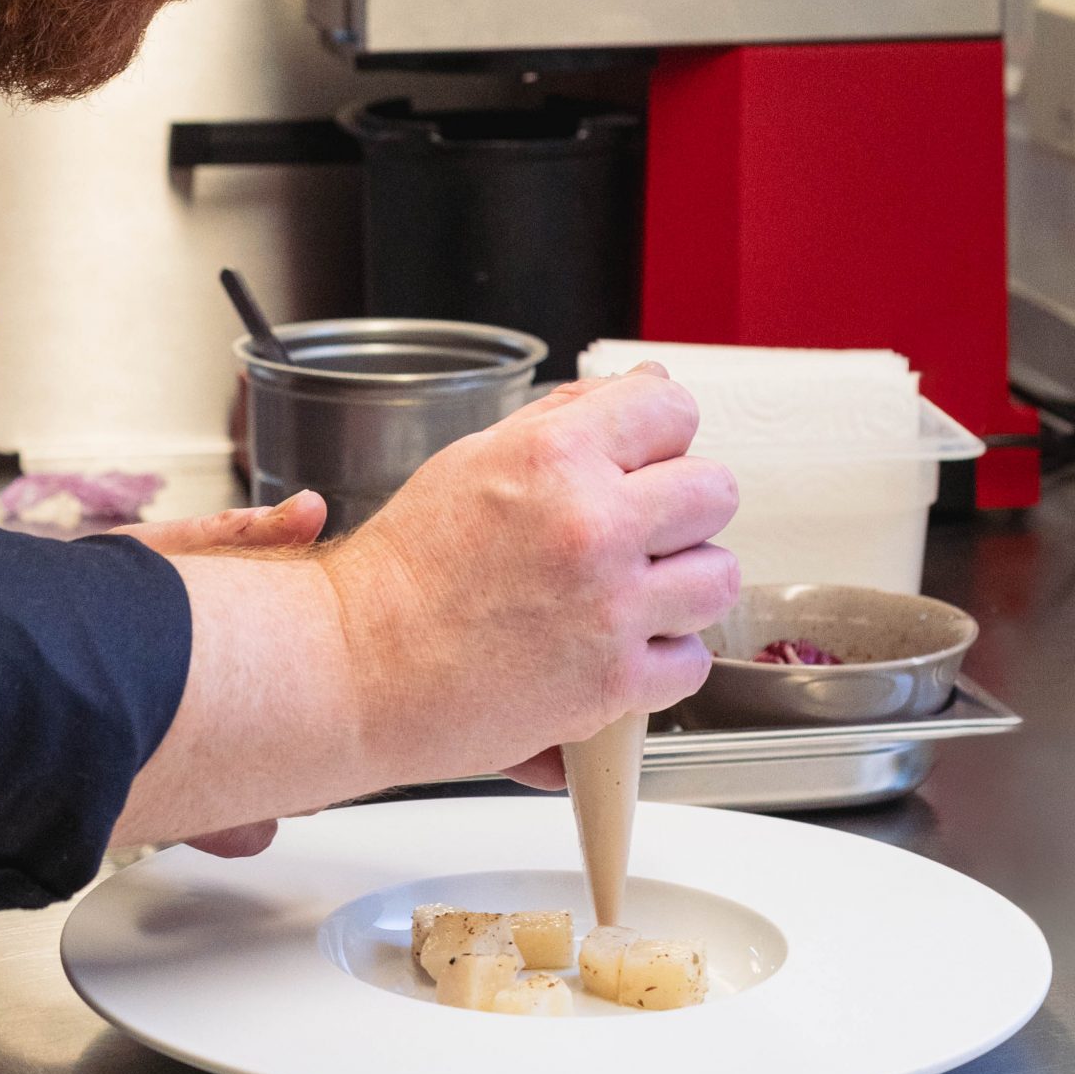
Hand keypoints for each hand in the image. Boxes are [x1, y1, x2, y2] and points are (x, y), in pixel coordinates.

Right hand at [112, 365, 738, 851]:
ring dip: (682, 588)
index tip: (644, 462)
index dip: (660, 438)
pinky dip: (661, 663)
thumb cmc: (402, 571)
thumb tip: (645, 389)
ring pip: (718, 578)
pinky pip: (692, 661)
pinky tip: (613, 651)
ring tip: (629, 597)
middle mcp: (591, 524)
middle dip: (681, 512)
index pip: (673, 411)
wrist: (355, 667)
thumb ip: (566, 421)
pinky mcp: (614, 684)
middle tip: (638, 535)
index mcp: (553, 455)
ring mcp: (610, 607)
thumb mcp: (473, 461)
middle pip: (715, 493)